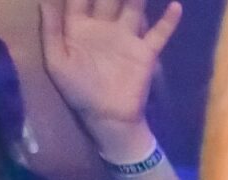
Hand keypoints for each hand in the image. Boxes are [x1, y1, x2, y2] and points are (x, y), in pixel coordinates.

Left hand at [41, 0, 183, 161]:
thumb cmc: (78, 90)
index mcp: (79, 26)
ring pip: (134, 7)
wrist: (108, 118)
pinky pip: (159, 33)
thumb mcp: (56, 61)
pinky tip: (176, 6)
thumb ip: (51, 28)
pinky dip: (168, 21)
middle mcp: (103, 26)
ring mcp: (126, 37)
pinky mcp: (145, 52)